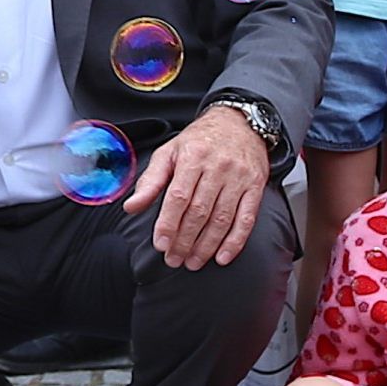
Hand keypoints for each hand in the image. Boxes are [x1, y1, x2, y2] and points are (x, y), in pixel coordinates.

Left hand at [127, 106, 270, 271]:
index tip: (161, 244)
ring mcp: (239, 178)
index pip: (179, 196)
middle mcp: (218, 167)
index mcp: (193, 157)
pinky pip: (246, 219)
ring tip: (192, 262)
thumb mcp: (169, 152)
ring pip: (222, 219)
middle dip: (185, 241)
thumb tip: (131, 207)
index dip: (168, 223)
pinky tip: (222, 257)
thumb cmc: (199, 141)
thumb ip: (150, 181)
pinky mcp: (255, 187)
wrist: (239, 123)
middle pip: (199, 212)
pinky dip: (234, 242)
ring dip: (206, 246)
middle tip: (173, 259)